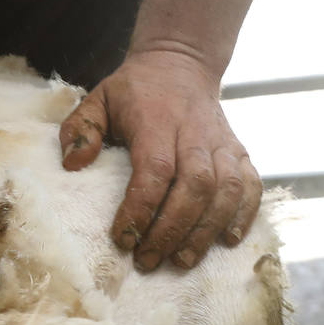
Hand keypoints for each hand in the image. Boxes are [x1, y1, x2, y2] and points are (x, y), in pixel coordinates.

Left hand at [58, 48, 260, 271]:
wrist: (181, 63)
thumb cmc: (134, 91)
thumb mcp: (98, 99)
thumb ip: (80, 129)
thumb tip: (72, 164)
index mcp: (157, 121)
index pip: (155, 170)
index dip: (141, 208)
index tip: (123, 239)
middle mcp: (195, 133)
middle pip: (194, 186)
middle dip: (172, 229)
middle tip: (149, 260)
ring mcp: (222, 143)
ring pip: (225, 191)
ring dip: (206, 230)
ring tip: (182, 260)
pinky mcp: (239, 151)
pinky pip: (251, 186)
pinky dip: (244, 215)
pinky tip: (227, 241)